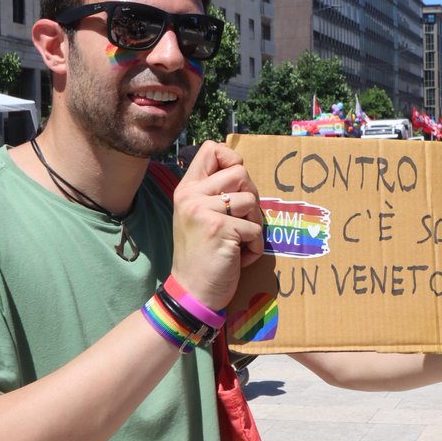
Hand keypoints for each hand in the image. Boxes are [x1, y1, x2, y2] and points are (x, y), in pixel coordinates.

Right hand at [170, 141, 263, 310]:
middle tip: (240, 221)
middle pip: (240, 172)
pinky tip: (237, 257)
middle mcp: (191, 196)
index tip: (236, 182)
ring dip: (254, 224)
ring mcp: (203, 211)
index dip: (232, 159)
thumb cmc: (202, 255)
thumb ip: (213, 191)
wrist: (191, 292)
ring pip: (251, 200)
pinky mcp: (219, 229)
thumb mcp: (199, 216)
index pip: (211, 149)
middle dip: (250, 197)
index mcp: (186, 189)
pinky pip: (255, 228)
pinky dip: (254, 246)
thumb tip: (241, 169)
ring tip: (237, 241)